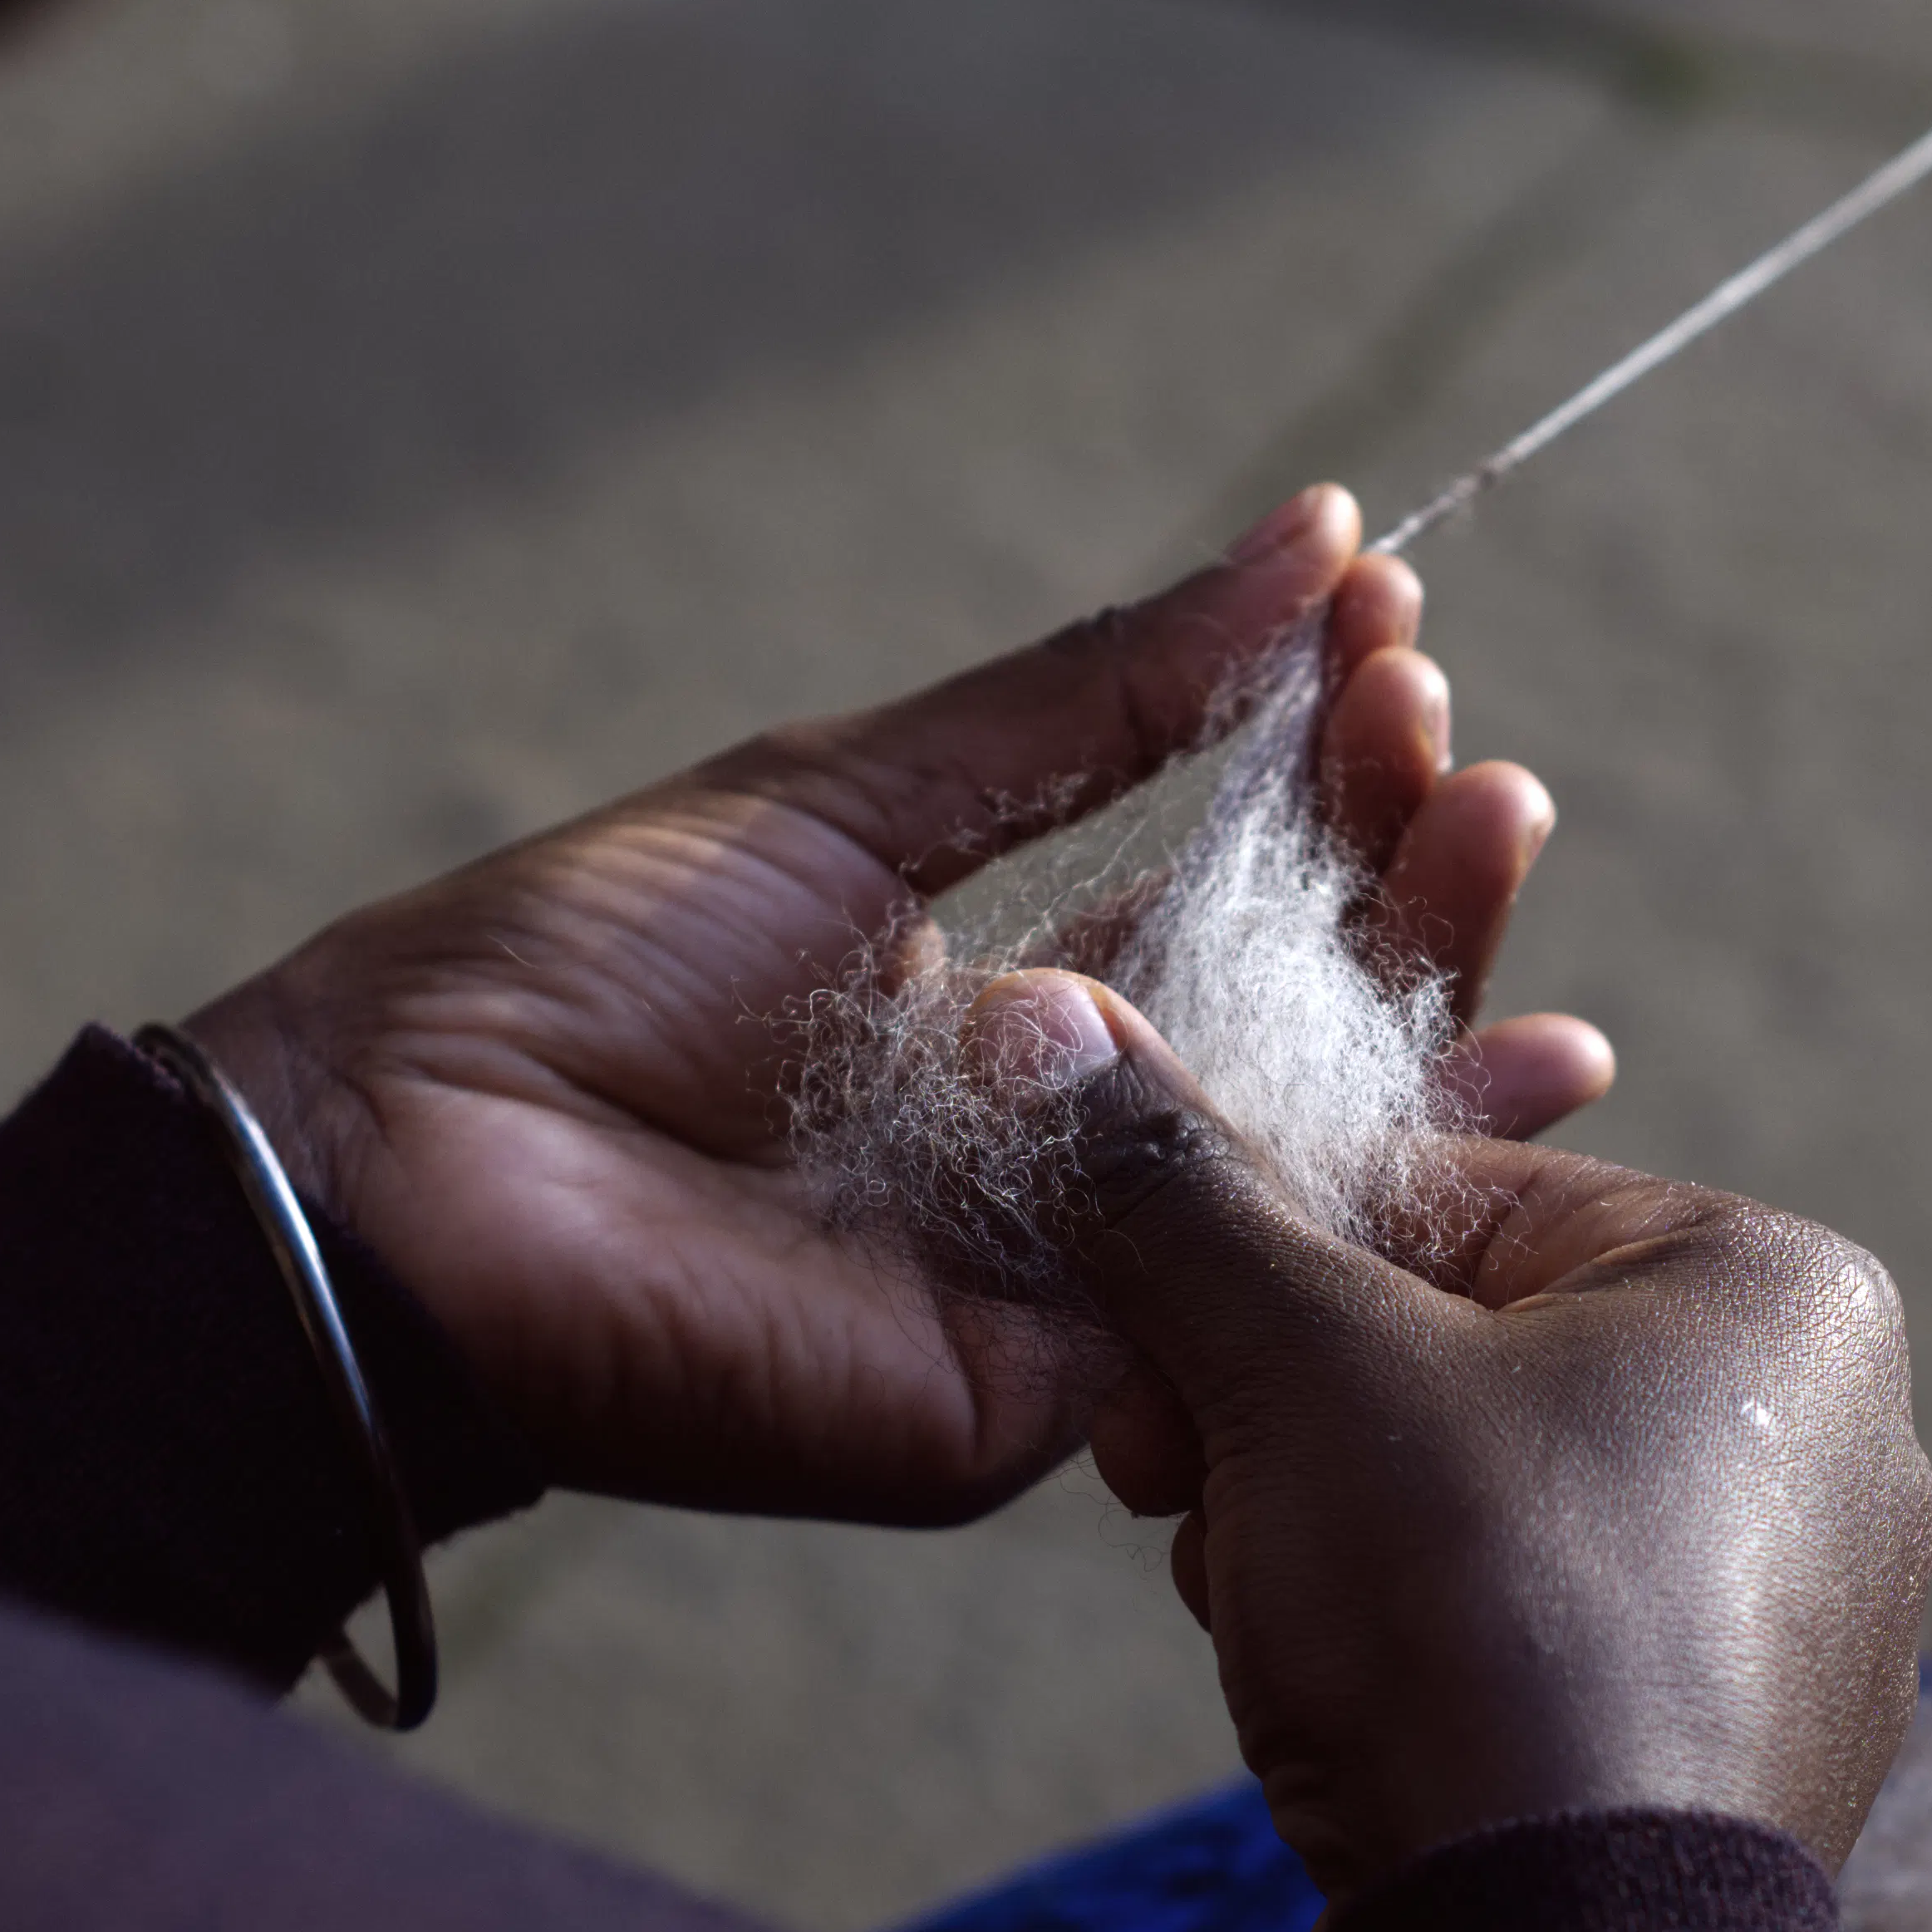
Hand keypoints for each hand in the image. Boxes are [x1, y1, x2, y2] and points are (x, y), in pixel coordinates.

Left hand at [180, 488, 1615, 1519]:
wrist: (410, 1169)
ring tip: (1500, 828)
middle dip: (1410, 879)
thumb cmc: (577, 971)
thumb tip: (1304, 539)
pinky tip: (1521, 1068)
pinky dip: (1386, 1187)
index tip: (1401, 642)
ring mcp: (1073, 1283)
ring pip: (1309, 1153)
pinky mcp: (1053, 1393)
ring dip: (1442, 994)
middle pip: (1304, 1026)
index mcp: (1021, 1024)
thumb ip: (1091, 702)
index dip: (1327, 783)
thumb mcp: (854, 796)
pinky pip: (1246, 1292)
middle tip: (1476, 753)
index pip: (1236, 906)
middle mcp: (1075, 1159)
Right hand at [977, 973, 1931, 1889]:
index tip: (1144, 1353)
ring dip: (1328, 1535)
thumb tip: (1059, 1038)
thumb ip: (1179, 1194)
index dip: (1259, 1262)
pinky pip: (1543, 1640)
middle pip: (1465, 1352)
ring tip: (1266, 1614)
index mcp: (1780, 1286)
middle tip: (1177, 1490)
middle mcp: (1836, 1431)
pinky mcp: (1744, 1751)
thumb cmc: (1476, 1622)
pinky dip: (1425, 1655)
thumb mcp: (1292, 1364)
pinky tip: (1353, 1715)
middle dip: (1286, 1418)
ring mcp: (1805, 1609)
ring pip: (1485, 1500)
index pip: (1458, 1196)